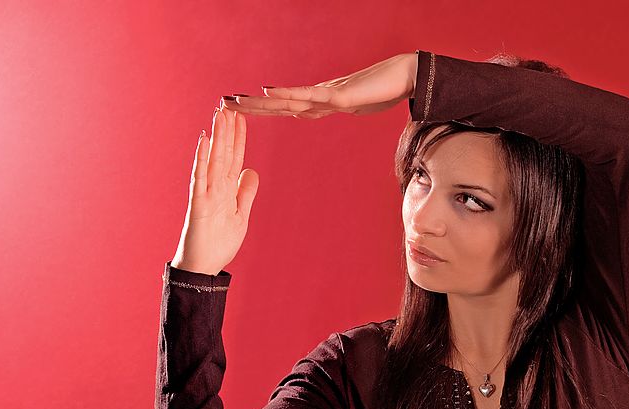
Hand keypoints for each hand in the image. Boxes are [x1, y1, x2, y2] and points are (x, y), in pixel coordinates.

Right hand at [171, 107, 258, 275]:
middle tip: (229, 104)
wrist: (203, 267)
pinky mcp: (197, 204)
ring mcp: (206, 193)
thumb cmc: (219, 243)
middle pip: (224, 153)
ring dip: (216, 137)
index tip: (242, 118)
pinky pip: (199, 177)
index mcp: (227, 190)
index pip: (235, 158)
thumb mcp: (241, 216)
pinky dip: (201, 158)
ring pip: (213, 159)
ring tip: (219, 114)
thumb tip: (252, 171)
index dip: (239, 138)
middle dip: (227, 130)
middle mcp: (216, 187)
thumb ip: (246, 194)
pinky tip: (204, 140)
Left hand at [223, 52, 417, 118]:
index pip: (283, 109)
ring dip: (257, 101)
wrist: (406, 77)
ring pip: (284, 99)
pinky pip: (307, 95)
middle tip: (222, 103)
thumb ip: (343, 108)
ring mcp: (325, 96)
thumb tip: (336, 109)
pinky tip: (267, 89)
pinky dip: (286, 93)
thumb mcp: (358, 106)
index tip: (239, 111)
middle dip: (249, 106)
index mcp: (319, 104)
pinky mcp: (337, 96)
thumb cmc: (385, 90)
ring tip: (233, 100)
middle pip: (276, 104)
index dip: (261, 110)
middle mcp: (316, 98)